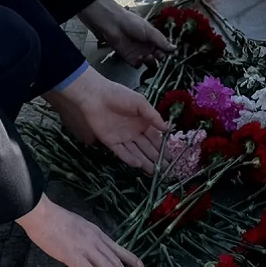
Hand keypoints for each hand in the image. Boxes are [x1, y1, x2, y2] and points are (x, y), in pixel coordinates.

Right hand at [16, 194, 142, 266]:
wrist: (42, 215)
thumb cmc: (54, 219)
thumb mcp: (78, 226)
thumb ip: (86, 237)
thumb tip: (88, 248)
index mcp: (97, 233)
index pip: (118, 248)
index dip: (130, 258)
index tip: (140, 266)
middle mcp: (96, 242)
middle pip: (116, 262)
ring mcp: (86, 250)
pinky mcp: (75, 258)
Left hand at [44, 65, 168, 172]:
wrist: (95, 96)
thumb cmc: (118, 95)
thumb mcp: (140, 103)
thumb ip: (153, 116)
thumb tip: (168, 129)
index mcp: (142, 122)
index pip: (155, 138)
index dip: (162, 148)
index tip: (170, 158)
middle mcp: (134, 132)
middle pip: (147, 148)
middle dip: (156, 158)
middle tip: (166, 169)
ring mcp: (122, 138)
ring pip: (136, 152)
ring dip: (145, 161)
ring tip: (154, 171)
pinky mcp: (111, 142)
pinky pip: (122, 153)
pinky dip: (130, 159)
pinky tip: (139, 165)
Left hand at [78, 0, 173, 66]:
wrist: (113, 24)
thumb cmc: (131, 22)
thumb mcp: (150, 31)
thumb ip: (162, 41)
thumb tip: (174, 48)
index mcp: (153, 38)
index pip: (163, 49)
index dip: (166, 52)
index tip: (168, 55)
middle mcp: (147, 46)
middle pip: (157, 57)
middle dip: (159, 58)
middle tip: (157, 56)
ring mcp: (138, 52)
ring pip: (148, 63)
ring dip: (150, 62)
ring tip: (147, 56)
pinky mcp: (129, 58)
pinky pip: (137, 65)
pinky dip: (139, 64)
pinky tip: (138, 58)